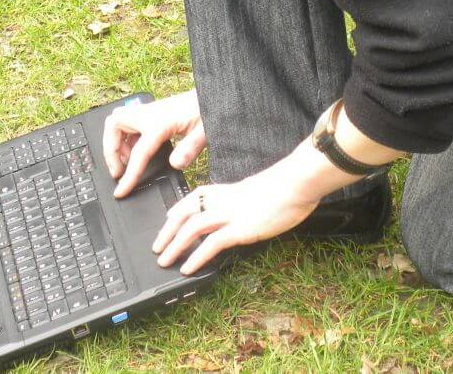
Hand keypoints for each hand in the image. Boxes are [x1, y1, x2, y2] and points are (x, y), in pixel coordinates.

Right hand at [102, 89, 204, 197]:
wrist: (210, 95)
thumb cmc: (208, 110)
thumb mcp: (204, 131)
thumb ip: (190, 148)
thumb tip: (176, 164)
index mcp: (160, 122)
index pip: (138, 153)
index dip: (128, 175)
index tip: (120, 190)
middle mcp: (149, 114)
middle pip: (113, 125)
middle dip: (110, 149)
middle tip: (117, 170)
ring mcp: (149, 111)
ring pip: (117, 122)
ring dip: (116, 142)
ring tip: (126, 162)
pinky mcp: (152, 112)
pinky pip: (127, 123)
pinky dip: (125, 137)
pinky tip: (136, 149)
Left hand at [151, 170, 319, 274]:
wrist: (295, 184)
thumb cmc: (284, 188)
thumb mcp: (257, 191)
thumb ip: (243, 200)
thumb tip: (243, 211)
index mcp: (226, 190)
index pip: (193, 197)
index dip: (178, 209)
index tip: (168, 218)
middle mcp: (222, 201)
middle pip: (185, 213)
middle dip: (167, 231)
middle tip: (156, 246)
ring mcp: (229, 214)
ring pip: (191, 228)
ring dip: (174, 245)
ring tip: (164, 260)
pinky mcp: (239, 229)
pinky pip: (211, 244)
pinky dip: (196, 256)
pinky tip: (188, 268)